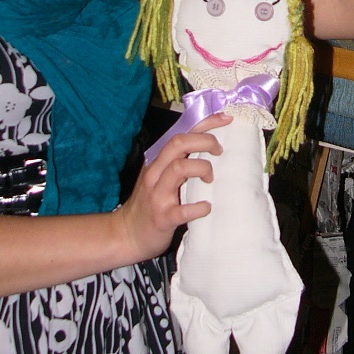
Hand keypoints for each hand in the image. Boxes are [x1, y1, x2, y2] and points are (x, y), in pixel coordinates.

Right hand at [114, 112, 232, 261]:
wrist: (127, 234)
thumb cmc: (150, 203)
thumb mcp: (160, 177)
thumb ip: (179, 161)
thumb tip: (209, 146)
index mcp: (158, 161)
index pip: (181, 133)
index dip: (205, 123)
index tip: (226, 118)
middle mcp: (155, 173)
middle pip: (178, 143)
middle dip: (204, 141)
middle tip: (219, 151)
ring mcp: (157, 195)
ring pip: (179, 168)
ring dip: (202, 169)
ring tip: (210, 180)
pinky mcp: (162, 218)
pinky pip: (182, 210)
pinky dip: (198, 207)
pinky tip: (206, 207)